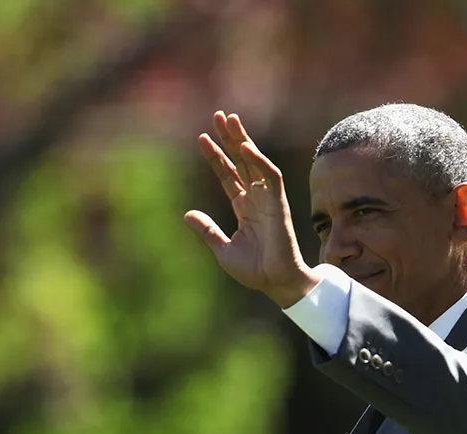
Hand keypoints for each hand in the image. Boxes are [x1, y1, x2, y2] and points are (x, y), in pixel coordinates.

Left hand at [184, 111, 316, 307]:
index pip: (229, 175)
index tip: (202, 139)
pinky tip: (244, 146)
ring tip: (230, 120)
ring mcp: (268, 200)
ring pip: (255, 162)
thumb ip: (208, 230)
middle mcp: (257, 199)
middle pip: (242, 161)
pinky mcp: (278, 204)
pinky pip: (270, 176)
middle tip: (218, 116)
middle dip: (230, 139)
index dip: (216, 157)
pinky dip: (258, 160)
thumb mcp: (223, 249)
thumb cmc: (255, 271)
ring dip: (243, 140)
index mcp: (245, 208)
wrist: (276, 283)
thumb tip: (187, 214)